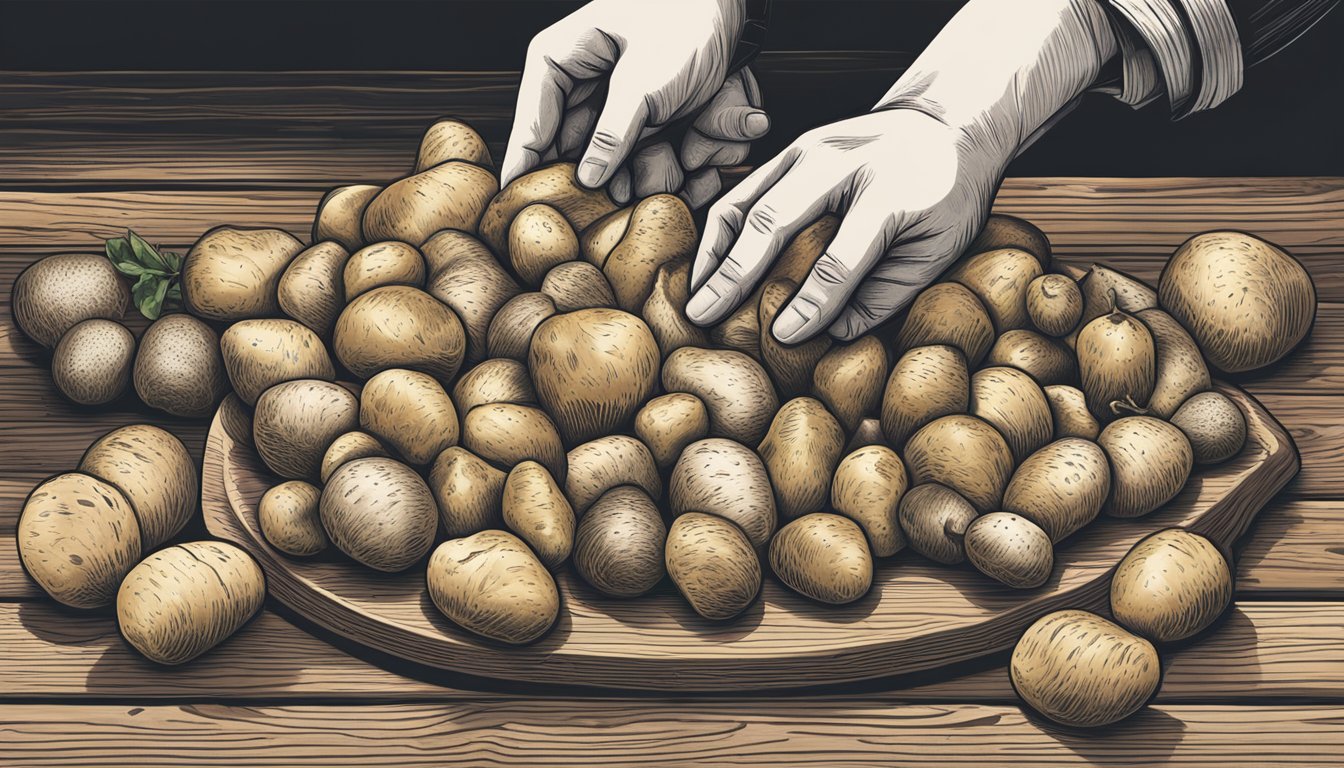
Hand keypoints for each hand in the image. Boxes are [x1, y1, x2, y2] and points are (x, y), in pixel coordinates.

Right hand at [501, 0, 768, 207]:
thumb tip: (587, 179)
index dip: (525, 170)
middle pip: (583, 160)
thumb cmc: (683, 19)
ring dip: (667, 167)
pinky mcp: (657, 128)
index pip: (530, 126)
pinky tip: (711, 128)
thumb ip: (611, 133)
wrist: (730, 5)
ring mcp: (622, 115)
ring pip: (630, 171)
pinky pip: (670, 165)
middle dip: (621, 174)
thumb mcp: (642, 79)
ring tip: (690, 137)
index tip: (519, 208)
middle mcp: (587, 94)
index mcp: (560, 64)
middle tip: (643, 173)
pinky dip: (697, 156)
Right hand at [686, 108, 1008, 341]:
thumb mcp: (937, 250)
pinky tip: (705, 269)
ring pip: (747, 201)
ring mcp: (809, 148)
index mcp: (889, 192)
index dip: (810, 303)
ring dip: (714, 253)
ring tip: (694, 298)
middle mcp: (842, 162)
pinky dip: (718, 232)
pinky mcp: (789, 149)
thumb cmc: (945, 198)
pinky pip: (742, 191)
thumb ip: (886, 294)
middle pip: (776, 220)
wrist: (946, 125)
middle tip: (705, 317)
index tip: (783, 337)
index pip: (841, 258)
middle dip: (736, 274)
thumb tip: (828, 334)